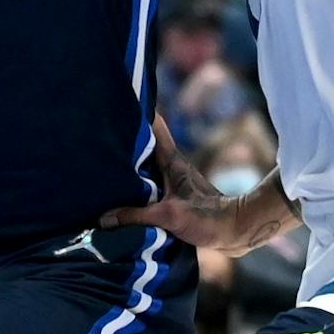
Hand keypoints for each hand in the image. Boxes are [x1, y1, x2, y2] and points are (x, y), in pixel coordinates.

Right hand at [99, 119, 242, 248]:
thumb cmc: (208, 218)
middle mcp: (170, 166)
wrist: (235, 232)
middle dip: (124, 139)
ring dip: (128, 165)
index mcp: (171, 161)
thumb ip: (135, 216)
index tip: (118, 101)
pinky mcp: (173, 198)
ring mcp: (172, 182)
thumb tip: (103, 219)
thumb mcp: (169, 216)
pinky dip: (134, 186)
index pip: (154, 126)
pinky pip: (147, 185)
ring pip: (144, 166)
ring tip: (102, 164)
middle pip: (144, 145)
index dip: (137, 112)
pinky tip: (119, 195)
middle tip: (98, 134)